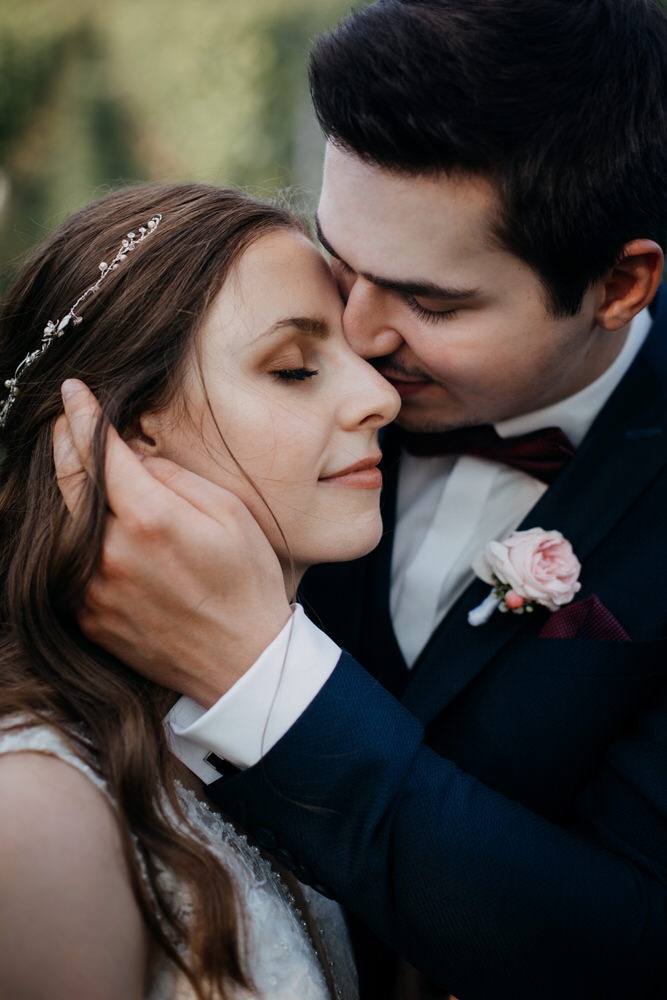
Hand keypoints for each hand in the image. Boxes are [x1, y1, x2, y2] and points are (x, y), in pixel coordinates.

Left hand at [53, 380, 291, 706]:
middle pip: (69, 481)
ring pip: (61, 522)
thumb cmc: (247, 583)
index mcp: (150, 519)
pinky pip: (66, 562)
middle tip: (64, 418)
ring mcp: (92, 588)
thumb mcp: (230, 514)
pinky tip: (85, 520)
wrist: (242, 662)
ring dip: (62, 486)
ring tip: (71, 462)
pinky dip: (69, 533)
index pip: (101, 451)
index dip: (84, 414)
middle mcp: (110, 552)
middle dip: (63, 442)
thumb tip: (134, 459)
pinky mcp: (87, 615)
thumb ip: (175, 478)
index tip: (73, 389)